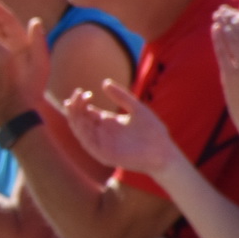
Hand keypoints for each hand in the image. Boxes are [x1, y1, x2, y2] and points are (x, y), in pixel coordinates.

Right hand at [62, 81, 176, 176]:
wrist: (164, 153)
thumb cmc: (153, 132)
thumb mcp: (137, 109)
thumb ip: (122, 97)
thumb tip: (104, 82)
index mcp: (107, 123)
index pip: (86, 112)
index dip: (80, 102)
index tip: (83, 92)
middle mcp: (101, 134)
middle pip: (79, 120)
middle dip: (75, 107)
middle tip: (78, 94)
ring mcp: (101, 145)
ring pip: (80, 131)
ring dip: (75, 118)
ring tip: (74, 105)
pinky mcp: (103, 155)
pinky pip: (88, 143)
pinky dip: (82, 132)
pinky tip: (82, 121)